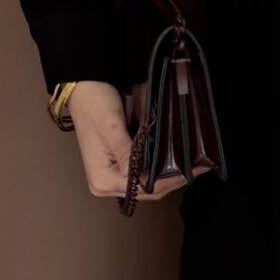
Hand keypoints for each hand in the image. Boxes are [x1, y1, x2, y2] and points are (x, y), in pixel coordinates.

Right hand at [65, 80, 185, 200]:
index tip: (192, 169)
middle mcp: (106, 183)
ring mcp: (111, 177)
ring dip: (169, 176)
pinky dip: (158, 170)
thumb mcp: (112, 127)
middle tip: (198, 166)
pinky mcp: (117, 167)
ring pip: (147, 184)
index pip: (143, 188)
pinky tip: (175, 161)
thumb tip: (143, 175)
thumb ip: (127, 152)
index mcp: (102, 179)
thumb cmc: (93, 104)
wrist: (82, 90)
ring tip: (191, 165)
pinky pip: (142, 174)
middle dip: (173, 180)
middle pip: (147, 190)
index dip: (170, 181)